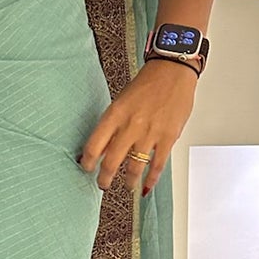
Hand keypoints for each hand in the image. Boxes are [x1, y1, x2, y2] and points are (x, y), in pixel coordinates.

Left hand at [78, 59, 197, 194]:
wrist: (172, 72)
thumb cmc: (146, 84)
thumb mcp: (121, 102)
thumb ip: (112, 126)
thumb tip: (101, 148)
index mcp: (115, 114)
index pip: (93, 145)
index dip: (87, 162)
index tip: (86, 168)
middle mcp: (130, 125)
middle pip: (111, 161)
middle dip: (105, 178)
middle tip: (103, 184)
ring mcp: (150, 133)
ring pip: (134, 167)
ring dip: (128, 181)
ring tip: (126, 186)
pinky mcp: (168, 138)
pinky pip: (157, 165)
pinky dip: (151, 178)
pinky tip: (146, 185)